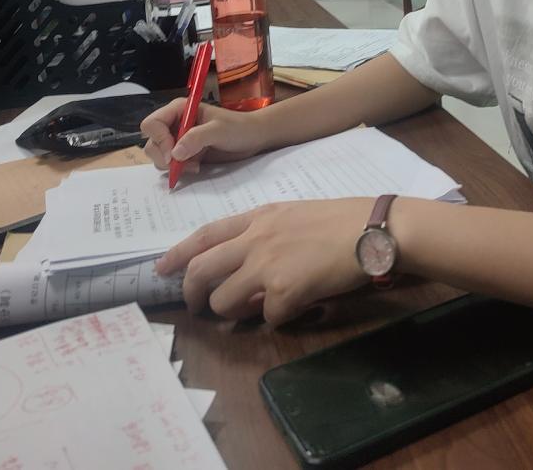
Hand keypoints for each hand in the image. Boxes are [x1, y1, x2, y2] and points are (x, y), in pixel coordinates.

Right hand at [141, 99, 271, 172]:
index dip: (159, 140)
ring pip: (158, 155)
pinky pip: (170, 165)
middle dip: (163, 156)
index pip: (152, 124)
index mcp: (179, 110)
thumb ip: (197, 138)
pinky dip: (178, 170)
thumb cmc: (238, 128)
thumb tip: (175, 154)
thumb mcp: (219, 130)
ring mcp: (178, 139)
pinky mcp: (184, 153)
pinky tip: (195, 167)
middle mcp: (175, 123)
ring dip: (172, 165)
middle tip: (182, 164)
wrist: (252, 139)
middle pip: (151, 142)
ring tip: (193, 165)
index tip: (174, 154)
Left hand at [156, 199, 372, 323]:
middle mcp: (255, 239)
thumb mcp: (294, 215)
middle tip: (196, 306)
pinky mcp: (284, 291)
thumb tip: (250, 272)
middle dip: (191, 292)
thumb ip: (266, 236)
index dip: (178, 253)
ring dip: (234, 311)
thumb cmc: (342, 219)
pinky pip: (266, 317)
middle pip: (201, 269)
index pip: (205, 234)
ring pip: (225, 300)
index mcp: (259, 217)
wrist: (372, 229)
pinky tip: (298, 306)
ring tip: (254, 309)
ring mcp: (267, 265)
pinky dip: (278, 317)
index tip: (161, 268)